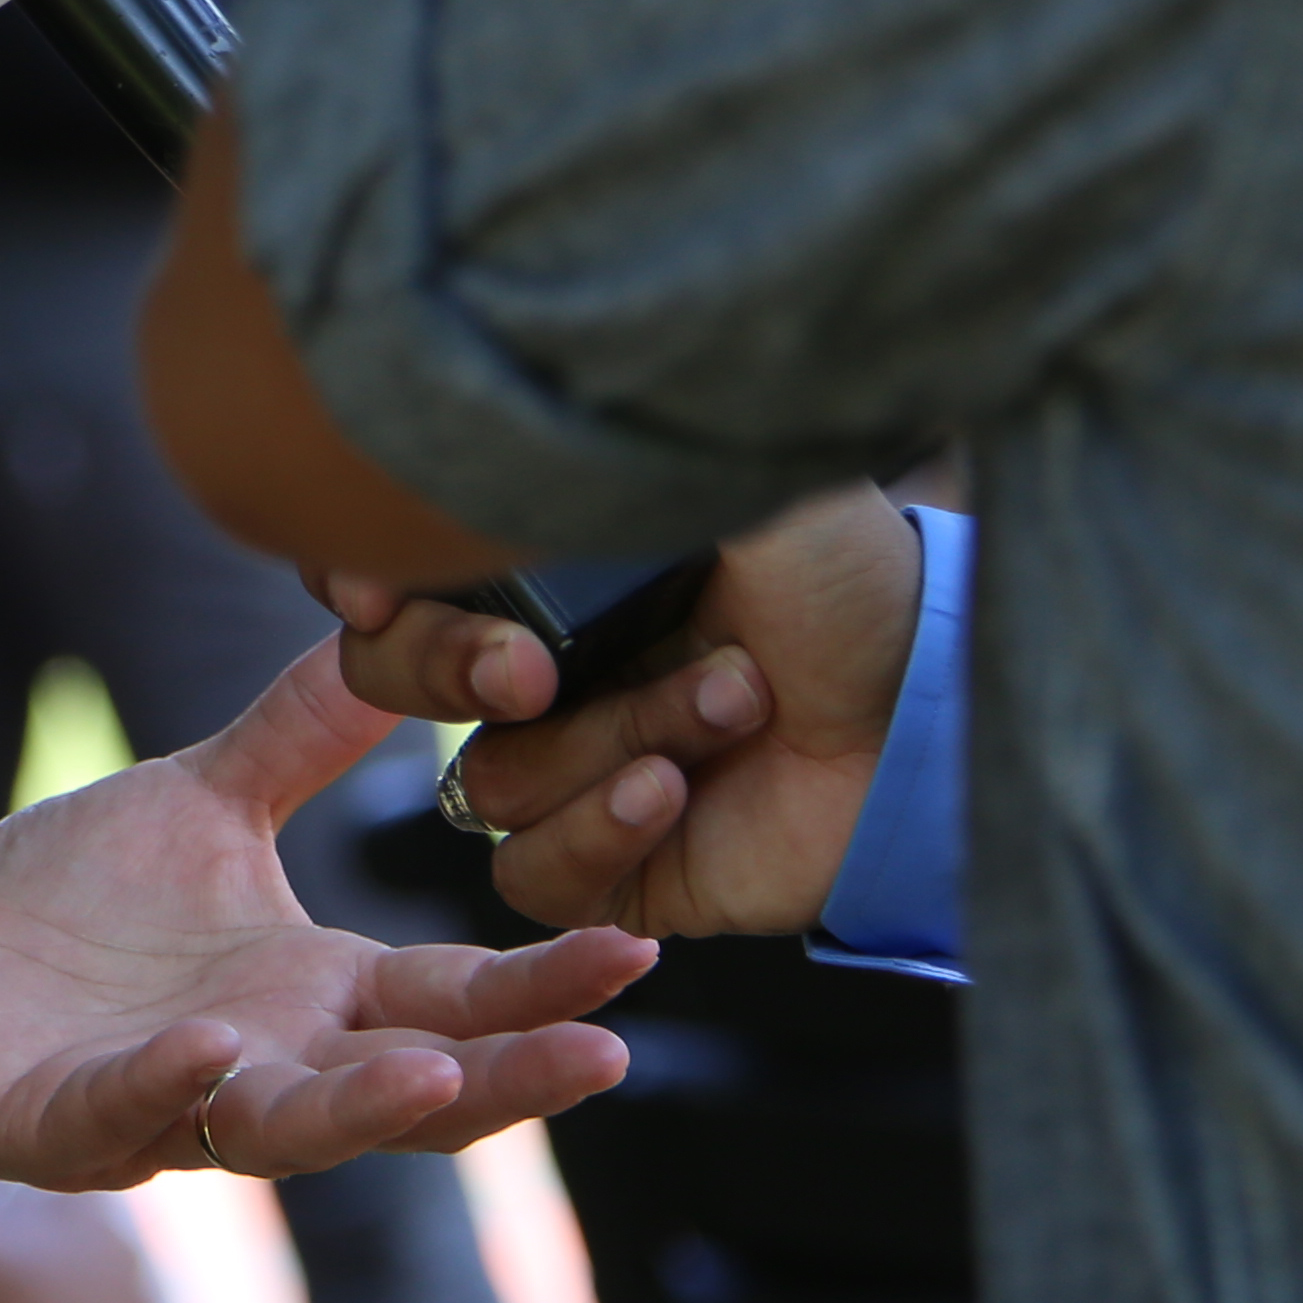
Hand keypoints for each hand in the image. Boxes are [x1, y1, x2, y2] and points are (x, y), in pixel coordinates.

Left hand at [0, 644, 643, 1187]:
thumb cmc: (75, 903)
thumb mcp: (210, 799)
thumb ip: (309, 732)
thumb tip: (413, 628)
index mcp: (313, 993)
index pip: (453, 1001)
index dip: (542, 985)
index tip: (640, 949)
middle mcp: (265, 1062)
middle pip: (410, 1088)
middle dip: (506, 1078)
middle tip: (604, 1050)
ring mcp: (168, 1106)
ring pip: (286, 1129)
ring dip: (363, 1112)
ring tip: (439, 1080)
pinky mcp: (57, 1126)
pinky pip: (120, 1116)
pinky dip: (165, 1089)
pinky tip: (206, 1048)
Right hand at [347, 485, 923, 938]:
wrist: (939, 709)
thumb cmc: (843, 581)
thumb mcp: (716, 477)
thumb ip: (585, 458)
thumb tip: (480, 431)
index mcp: (543, 562)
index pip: (390, 564)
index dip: (363, 572)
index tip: (379, 580)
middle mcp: (541, 661)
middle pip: (390, 676)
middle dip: (448, 668)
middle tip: (531, 664)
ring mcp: (574, 766)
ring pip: (490, 776)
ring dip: (607, 740)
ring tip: (727, 701)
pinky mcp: (617, 867)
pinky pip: (534, 871)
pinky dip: (599, 830)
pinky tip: (677, 790)